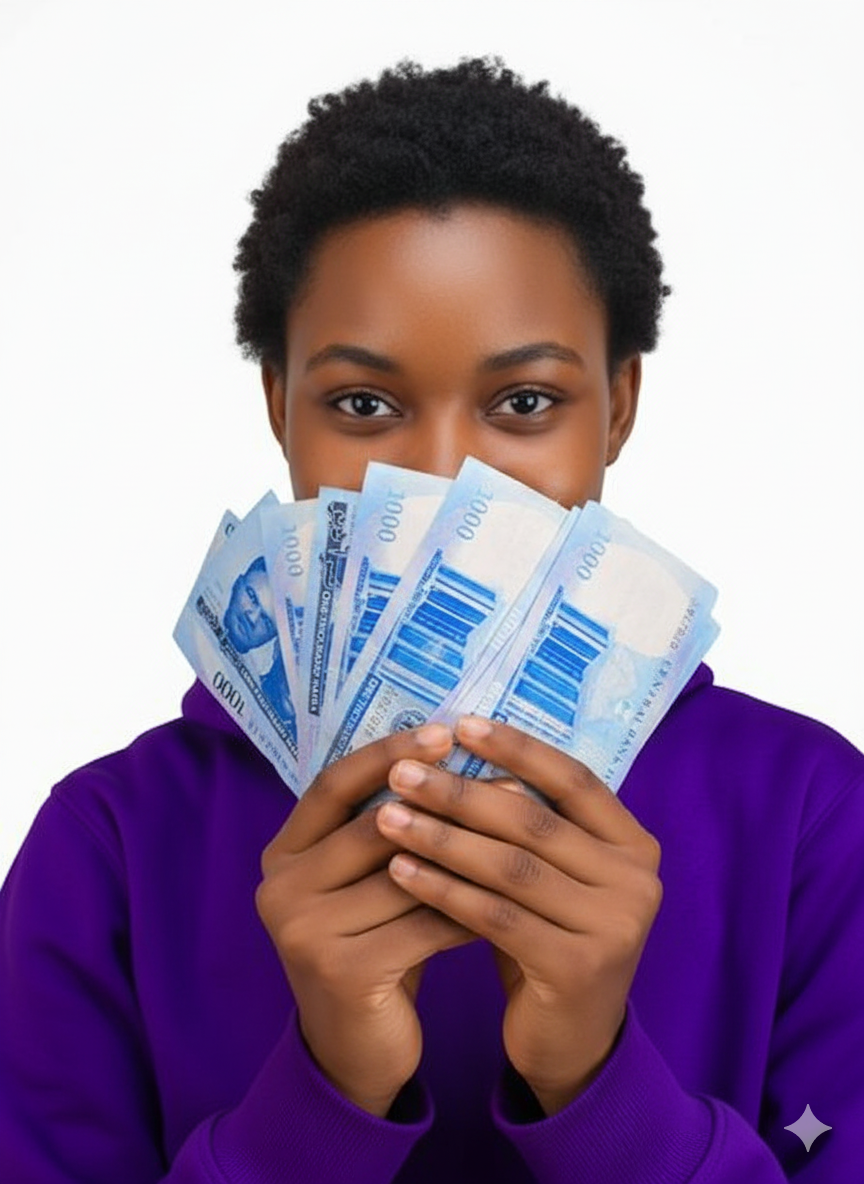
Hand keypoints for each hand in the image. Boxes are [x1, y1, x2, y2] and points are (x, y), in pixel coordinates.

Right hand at [255, 725, 474, 1116]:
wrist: (356, 1052)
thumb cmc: (373, 947)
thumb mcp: (367, 883)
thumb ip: (387, 829)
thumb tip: (456, 759)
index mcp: (282, 854)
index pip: (333, 784)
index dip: (388, 754)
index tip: (444, 731)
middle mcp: (279, 887)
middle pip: (373, 824)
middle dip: (443, 800)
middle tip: (506, 780)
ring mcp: (303, 932)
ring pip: (405, 874)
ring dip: (468, 853)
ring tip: (522, 835)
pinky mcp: (342, 972)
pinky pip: (424, 924)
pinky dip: (469, 907)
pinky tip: (510, 898)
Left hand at [375, 717, 662, 1115]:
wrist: (571, 1042)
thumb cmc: (549, 938)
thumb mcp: (553, 876)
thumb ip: (529, 824)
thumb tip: (461, 748)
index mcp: (634, 844)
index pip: (574, 779)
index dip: (517, 748)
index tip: (460, 723)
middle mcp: (637, 880)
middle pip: (534, 821)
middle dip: (460, 792)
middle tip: (402, 771)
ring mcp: (615, 925)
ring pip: (510, 867)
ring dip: (441, 837)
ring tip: (387, 817)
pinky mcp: (579, 968)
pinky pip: (495, 917)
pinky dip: (442, 890)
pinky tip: (399, 872)